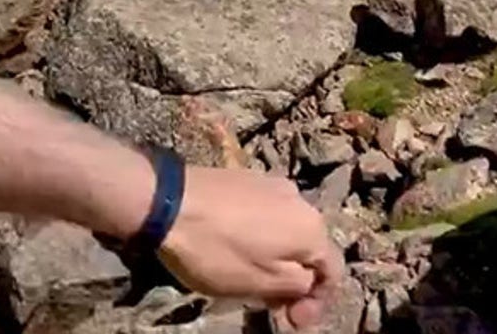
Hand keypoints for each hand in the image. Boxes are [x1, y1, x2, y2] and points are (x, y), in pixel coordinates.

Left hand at [159, 166, 344, 329]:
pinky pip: (260, 214)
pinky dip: (255, 236)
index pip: (332, 273)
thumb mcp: (262, 283)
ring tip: (249, 277)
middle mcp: (299, 199)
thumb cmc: (216, 249)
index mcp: (312, 227)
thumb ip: (297, 286)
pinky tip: (232, 248)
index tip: (290, 322)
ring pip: (283, 231)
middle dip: (294, 281)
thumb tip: (307, 281)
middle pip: (308, 250)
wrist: (164, 201)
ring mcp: (269, 183)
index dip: (315, 304)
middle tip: (270, 304)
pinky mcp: (241, 177)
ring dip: (273, 258)